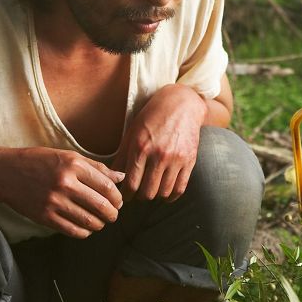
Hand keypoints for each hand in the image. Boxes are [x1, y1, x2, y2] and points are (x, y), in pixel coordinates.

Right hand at [0, 147, 124, 238]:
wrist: (6, 173)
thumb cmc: (39, 162)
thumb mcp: (67, 156)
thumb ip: (95, 167)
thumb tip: (120, 177)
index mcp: (73, 165)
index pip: (107, 186)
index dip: (117, 197)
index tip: (118, 201)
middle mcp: (65, 183)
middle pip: (101, 205)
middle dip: (112, 214)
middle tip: (113, 215)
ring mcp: (54, 202)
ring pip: (89, 221)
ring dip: (100, 224)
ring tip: (100, 222)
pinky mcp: (45, 217)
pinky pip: (73, 230)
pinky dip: (84, 232)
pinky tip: (86, 228)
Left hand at [115, 84, 206, 200]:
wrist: (181, 105)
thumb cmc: (152, 117)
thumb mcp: (132, 133)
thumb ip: (122, 156)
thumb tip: (113, 178)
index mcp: (141, 147)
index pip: (131, 183)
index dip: (125, 195)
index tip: (124, 196)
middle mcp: (159, 155)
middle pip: (147, 192)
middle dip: (140, 197)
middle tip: (137, 195)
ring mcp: (176, 159)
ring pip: (163, 193)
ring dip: (155, 196)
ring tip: (151, 192)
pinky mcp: (189, 161)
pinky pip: (180, 188)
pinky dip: (171, 196)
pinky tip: (165, 194)